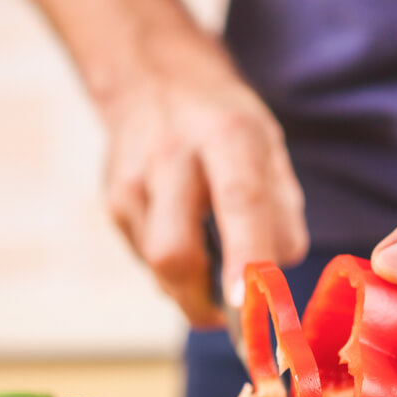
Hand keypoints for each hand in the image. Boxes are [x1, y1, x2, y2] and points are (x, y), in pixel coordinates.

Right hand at [101, 61, 306, 325]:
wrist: (153, 79)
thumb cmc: (225, 123)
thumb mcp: (270, 146)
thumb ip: (283, 210)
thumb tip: (277, 273)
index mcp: (226, 135)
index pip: (237, 201)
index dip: (245, 257)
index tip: (249, 306)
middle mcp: (172, 157)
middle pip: (174, 251)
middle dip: (202, 299)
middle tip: (233, 318)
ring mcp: (132, 182)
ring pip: (156, 265)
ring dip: (189, 288)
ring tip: (213, 272)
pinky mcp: (112, 202)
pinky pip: (145, 258)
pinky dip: (171, 268)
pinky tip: (185, 238)